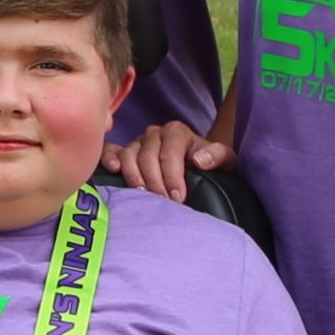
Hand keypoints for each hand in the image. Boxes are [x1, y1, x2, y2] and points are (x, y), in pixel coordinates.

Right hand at [106, 120, 236, 199]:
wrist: (198, 167)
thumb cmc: (209, 165)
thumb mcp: (224, 160)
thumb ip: (217, 155)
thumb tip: (199, 160)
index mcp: (176, 132)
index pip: (170, 152)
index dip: (172, 176)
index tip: (178, 198)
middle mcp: (155, 134)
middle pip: (147, 155)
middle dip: (154, 181)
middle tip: (162, 202)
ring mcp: (137, 142)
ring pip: (129, 155)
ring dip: (134, 176)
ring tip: (142, 195)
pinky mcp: (124, 152)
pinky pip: (112, 151)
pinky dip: (110, 159)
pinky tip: (114, 171)